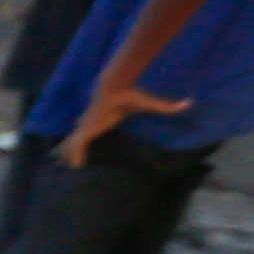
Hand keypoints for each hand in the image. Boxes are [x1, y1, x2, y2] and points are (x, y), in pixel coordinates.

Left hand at [64, 79, 181, 165]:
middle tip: (64, 158)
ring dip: (70, 154)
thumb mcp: (149, 104)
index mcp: (101, 119)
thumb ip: (167, 106)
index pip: (90, 128)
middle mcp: (91, 123)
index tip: (83, 141)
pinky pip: (78, 145)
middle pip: (77, 137)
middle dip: (69, 147)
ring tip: (66, 166)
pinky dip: (76, 154)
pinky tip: (74, 166)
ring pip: (74, 143)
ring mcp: (87, 125)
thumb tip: (189, 102)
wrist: (116, 87)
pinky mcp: (87, 128)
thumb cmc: (130, 94)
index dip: (85, 135)